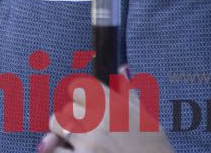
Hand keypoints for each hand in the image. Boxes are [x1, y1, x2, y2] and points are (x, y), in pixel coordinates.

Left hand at [38, 67, 171, 152]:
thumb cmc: (153, 148)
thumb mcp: (146, 117)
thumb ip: (129, 92)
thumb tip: (122, 67)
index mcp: (114, 104)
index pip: (78, 86)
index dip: (78, 99)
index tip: (84, 109)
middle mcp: (100, 117)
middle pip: (66, 108)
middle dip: (72, 121)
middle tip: (85, 133)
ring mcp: (89, 138)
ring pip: (57, 124)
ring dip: (62, 135)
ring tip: (78, 144)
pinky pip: (57, 149)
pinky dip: (62, 152)